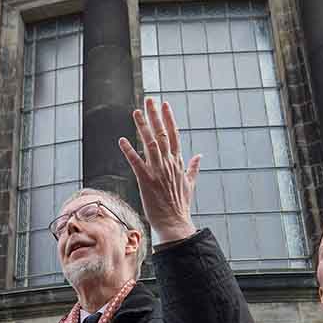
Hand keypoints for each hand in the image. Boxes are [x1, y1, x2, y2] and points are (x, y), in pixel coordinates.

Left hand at [118, 98, 201, 243]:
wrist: (175, 223)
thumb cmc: (181, 205)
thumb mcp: (190, 183)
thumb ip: (193, 167)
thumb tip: (199, 155)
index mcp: (178, 163)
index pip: (174, 135)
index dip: (169, 118)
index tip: (165, 104)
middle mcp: (168, 164)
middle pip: (162, 134)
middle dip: (155, 116)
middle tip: (149, 100)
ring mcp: (158, 171)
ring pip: (150, 144)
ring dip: (142, 127)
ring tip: (136, 112)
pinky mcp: (146, 181)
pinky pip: (136, 162)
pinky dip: (129, 150)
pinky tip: (122, 139)